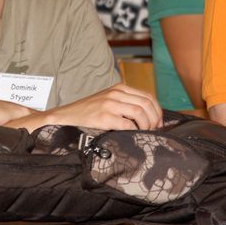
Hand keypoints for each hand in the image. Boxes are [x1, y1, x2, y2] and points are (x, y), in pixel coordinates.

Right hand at [38, 83, 162, 130]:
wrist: (66, 116)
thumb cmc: (90, 112)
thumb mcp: (109, 101)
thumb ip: (126, 103)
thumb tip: (149, 117)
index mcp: (120, 88)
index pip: (148, 96)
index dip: (158, 111)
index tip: (159, 123)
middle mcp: (116, 93)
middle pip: (147, 104)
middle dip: (155, 119)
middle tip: (154, 131)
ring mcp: (110, 104)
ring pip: (140, 112)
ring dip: (147, 125)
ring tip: (144, 134)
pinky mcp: (103, 117)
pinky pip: (127, 124)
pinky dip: (134, 132)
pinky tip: (132, 136)